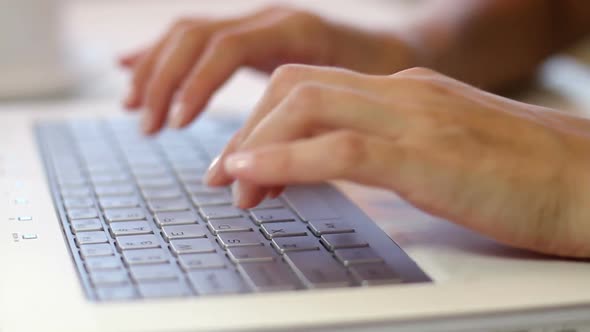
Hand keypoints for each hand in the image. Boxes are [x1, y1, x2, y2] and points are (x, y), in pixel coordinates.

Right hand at [119, 6, 419, 133]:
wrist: (398, 49)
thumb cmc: (381, 82)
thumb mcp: (349, 109)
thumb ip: (304, 139)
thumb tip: (259, 184)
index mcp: (294, 30)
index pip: (226, 48)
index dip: (197, 85)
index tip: (176, 125)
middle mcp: (270, 19)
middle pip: (196, 35)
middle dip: (164, 80)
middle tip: (147, 126)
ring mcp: (258, 24)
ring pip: (190, 33)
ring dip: (155, 69)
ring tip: (131, 108)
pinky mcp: (251, 37)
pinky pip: (197, 39)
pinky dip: (163, 56)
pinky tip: (133, 68)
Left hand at [206, 65, 589, 257]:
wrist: (589, 182)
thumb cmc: (522, 175)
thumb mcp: (443, 151)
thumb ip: (394, 150)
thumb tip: (343, 170)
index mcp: (405, 91)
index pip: (313, 86)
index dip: (265, 118)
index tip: (243, 157)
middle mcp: (403, 94)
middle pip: (297, 88)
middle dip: (249, 128)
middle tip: (226, 174)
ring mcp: (414, 120)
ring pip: (306, 107)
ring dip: (256, 144)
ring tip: (233, 184)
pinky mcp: (425, 157)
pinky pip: (338, 149)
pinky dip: (285, 160)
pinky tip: (254, 176)